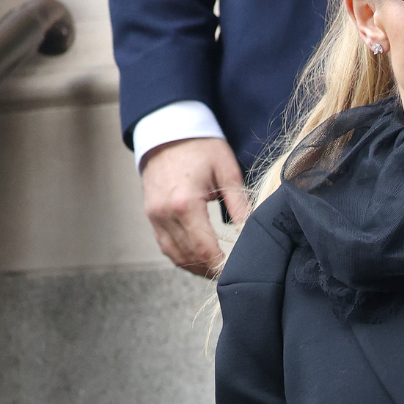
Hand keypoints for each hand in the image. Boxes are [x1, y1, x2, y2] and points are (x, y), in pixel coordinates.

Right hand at [140, 136, 249, 276]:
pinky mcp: (151, 215)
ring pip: (175, 256)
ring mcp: (154, 216)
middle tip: (230, 274)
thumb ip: (240, 205)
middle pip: (189, 257)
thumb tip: (252, 233)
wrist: (167, 128)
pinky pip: (166, 246)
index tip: (235, 272)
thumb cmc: (200, 146)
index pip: (204, 249)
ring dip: (195, 266)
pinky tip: (198, 256)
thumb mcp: (227, 171)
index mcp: (185, 203)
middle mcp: (165, 213)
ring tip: (216, 268)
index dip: (220, 266)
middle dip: (210, 270)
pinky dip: (182, 255)